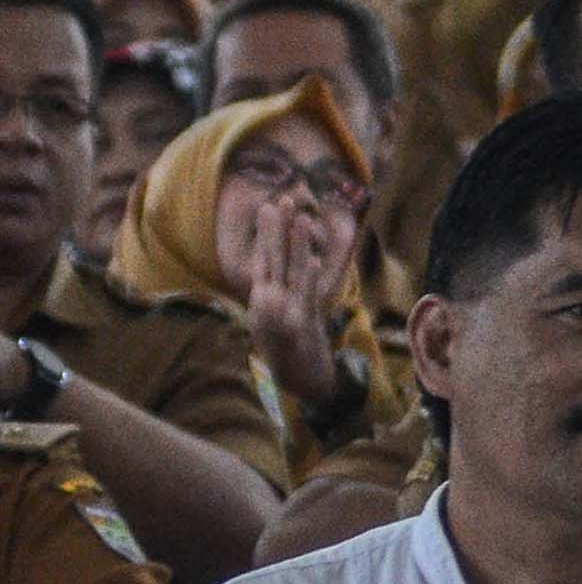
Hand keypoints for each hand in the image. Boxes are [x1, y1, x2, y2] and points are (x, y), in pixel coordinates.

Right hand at [236, 199, 353, 403]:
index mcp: (263, 300)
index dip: (267, 233)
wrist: (303, 384)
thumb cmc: (292, 353)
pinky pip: (308, 298)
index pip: (264, 259)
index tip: (269, 206)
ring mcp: (286, 314)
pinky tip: (315, 261)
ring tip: (301, 219)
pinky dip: (311, 280)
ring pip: (291, 273)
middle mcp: (270, 304)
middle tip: (281, 199)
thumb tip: (274, 274)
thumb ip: (276, 296)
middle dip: (278, 229)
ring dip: (296, 246)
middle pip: (274, 259)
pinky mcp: (304, 327)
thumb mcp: (278, 322)